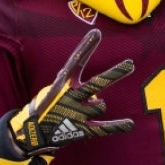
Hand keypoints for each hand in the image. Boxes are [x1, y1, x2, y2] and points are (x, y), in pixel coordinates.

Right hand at [9, 29, 134, 155]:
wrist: (33, 132)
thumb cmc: (49, 106)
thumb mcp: (56, 89)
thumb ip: (74, 84)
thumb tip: (96, 91)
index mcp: (63, 83)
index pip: (77, 61)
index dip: (86, 47)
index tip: (96, 33)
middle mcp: (71, 96)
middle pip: (97, 83)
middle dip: (114, 74)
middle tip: (130, 64)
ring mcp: (76, 112)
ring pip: (101, 105)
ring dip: (96, 107)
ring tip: (82, 112)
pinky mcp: (80, 129)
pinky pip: (103, 127)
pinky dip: (117, 126)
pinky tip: (130, 124)